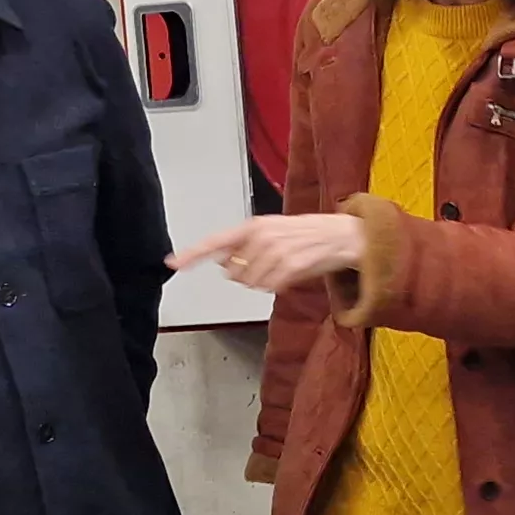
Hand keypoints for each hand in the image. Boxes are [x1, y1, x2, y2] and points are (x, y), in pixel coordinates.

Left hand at [168, 214, 367, 294]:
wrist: (342, 236)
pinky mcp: (290, 267)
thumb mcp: (273, 233)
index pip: (216, 241)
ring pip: (251, 283)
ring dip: (263, 283)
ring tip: (283, 268)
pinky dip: (277, 287)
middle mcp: (261, 237)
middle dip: (245, 276)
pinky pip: (270, 288)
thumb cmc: (308, 235)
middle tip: (269, 266)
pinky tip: (291, 275)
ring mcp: (276, 252)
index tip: (172, 263)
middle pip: (235, 273)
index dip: (192, 254)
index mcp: (254, 226)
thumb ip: (245, 247)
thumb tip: (222, 264)